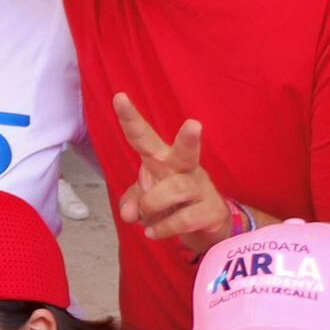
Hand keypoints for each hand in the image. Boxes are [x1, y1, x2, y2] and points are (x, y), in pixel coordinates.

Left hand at [108, 94, 228, 249]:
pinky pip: (183, 218)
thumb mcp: (146, 199)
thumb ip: (132, 201)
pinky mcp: (211, 210)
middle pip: (186, 150)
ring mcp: (200, 188)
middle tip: (194, 124)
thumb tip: (129, 214)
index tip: (118, 97)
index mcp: (163, 159)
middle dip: (188, 139)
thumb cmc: (173, 201)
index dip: (131, 118)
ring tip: (146, 217)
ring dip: (153, 204)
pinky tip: (154, 232)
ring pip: (176, 189)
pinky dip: (163, 227)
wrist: (207, 225)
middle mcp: (184, 168)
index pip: (144, 136)